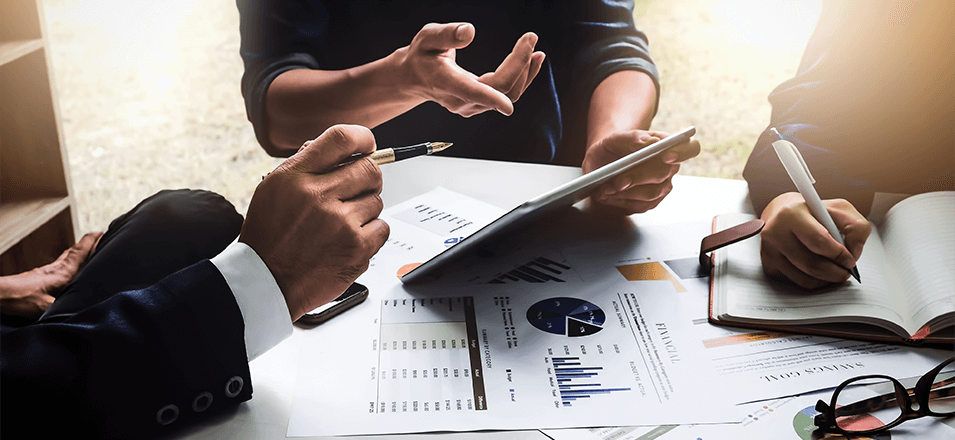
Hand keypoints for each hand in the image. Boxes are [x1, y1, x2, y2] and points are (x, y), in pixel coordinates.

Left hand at [0, 232, 101, 317]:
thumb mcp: (46, 306)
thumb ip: (63, 307)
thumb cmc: (19, 298)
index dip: (92, 241)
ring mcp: (46, 271)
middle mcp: (56, 268)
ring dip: (78, 251)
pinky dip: (68, 261)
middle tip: (99, 237)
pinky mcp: (38, 276)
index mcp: (62, 272)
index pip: (80, 252)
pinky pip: (59, 264)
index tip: (103, 232)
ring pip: (66, 257)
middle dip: (88, 243)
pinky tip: (67, 269)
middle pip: (74, 250)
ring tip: (87, 250)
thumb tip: (79, 312)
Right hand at [240, 125, 389, 320]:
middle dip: (368, 178)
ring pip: (376, 200)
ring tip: (341, 225)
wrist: (266, 281)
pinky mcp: (356, 248)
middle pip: (369, 169)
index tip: (368, 145)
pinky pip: (382, 227)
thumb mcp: (273, 189)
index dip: (362, 138)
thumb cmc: (269, 237)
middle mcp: (318, 196)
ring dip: (365, 210)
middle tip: (358, 190)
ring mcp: (340, 223)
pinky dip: (371, 234)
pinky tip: (348, 240)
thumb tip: (340, 151)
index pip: (340, 139)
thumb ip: (306, 166)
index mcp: (295, 177)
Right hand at [399, 22, 544, 116]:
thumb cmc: (422, 56)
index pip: (472, 92)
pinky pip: (507, 95)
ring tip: (536, 51)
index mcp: (447, 82)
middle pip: (500, 89)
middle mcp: (461, 100)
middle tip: (530, 39)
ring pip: (508, 94)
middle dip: (520, 65)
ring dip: (526, 73)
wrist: (415, 78)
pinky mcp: (480, 105)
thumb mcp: (428, 38)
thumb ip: (447, 34)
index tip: (507, 104)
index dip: (491, 99)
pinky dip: (521, 78)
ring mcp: (472, 106)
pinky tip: (530, 62)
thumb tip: (469, 32)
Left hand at [582, 130, 700, 213]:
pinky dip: (621, 201)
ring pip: (651, 193)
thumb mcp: (615, 138)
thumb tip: (648, 142)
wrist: (602, 164)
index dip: (682, 152)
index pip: (690, 148)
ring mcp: (662, 187)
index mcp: (667, 145)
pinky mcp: (650, 202)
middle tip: (619, 180)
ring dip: (627, 192)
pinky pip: (640, 205)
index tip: (666, 155)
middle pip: (663, 173)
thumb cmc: (612, 149)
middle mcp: (669, 168)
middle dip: (639, 177)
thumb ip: (632, 137)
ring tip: (606, 188)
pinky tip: (608, 195)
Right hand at [759, 192, 870, 288]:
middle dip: (836, 273)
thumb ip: (856, 227)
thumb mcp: (839, 210)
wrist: (782, 214)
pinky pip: (796, 283)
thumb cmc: (813, 213)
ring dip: (826, 280)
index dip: (838, 254)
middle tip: (846, 272)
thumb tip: (853, 253)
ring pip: (805, 278)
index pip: (818, 241)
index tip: (850, 260)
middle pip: (811, 264)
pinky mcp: (768, 265)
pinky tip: (820, 273)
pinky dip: (814, 282)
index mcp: (792, 213)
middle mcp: (775, 232)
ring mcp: (769, 250)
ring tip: (836, 272)